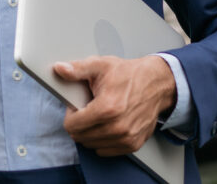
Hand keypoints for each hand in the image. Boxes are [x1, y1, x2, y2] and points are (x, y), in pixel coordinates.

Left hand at [54, 55, 176, 156]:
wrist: (156, 84)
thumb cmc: (129, 75)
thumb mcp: (100, 65)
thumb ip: (77, 69)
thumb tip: (60, 69)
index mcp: (107, 108)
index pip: (72, 125)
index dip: (70, 114)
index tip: (77, 106)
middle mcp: (117, 127)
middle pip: (80, 136)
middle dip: (79, 123)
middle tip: (88, 109)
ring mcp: (126, 138)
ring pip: (91, 145)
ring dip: (90, 133)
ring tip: (98, 116)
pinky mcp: (133, 144)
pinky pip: (105, 150)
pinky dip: (102, 140)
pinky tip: (107, 125)